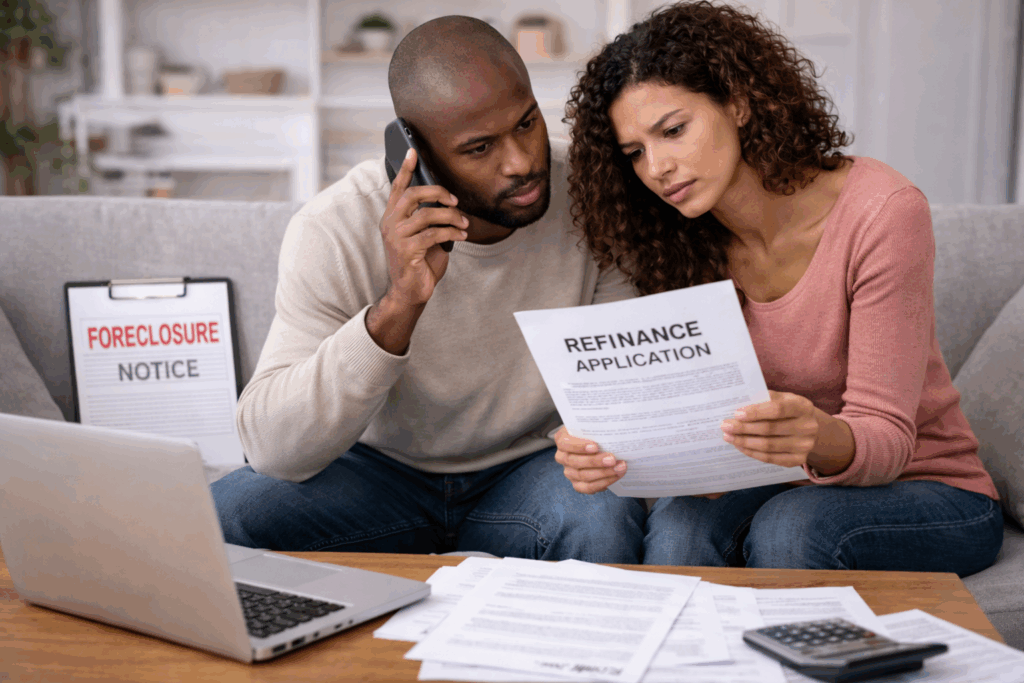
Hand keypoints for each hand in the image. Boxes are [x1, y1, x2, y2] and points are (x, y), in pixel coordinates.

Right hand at [379, 148, 469, 307]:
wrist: (410, 292)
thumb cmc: (419, 263)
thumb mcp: (423, 236)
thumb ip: (428, 219)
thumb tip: (448, 203)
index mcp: (392, 218)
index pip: (397, 188)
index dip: (405, 169)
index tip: (412, 151)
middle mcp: (390, 224)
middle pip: (412, 195)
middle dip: (437, 192)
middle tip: (455, 200)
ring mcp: (396, 238)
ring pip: (427, 215)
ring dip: (451, 217)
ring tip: (463, 223)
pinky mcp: (407, 251)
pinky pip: (434, 234)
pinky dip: (452, 233)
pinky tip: (461, 236)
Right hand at [553, 426, 625, 493]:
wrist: (598, 444)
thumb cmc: (594, 432)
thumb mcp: (592, 425)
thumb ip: (597, 425)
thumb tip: (613, 423)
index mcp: (562, 439)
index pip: (565, 443)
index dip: (579, 446)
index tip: (595, 446)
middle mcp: (562, 456)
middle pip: (575, 461)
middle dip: (595, 461)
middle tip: (613, 459)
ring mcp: (569, 471)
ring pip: (583, 475)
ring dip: (603, 473)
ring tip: (620, 467)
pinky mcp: (577, 484)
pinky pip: (588, 487)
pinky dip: (603, 483)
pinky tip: (615, 476)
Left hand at [720, 390, 819, 467]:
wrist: (807, 427)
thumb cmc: (787, 410)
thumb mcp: (781, 398)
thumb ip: (763, 398)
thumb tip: (738, 404)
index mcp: (803, 406)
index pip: (778, 409)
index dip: (756, 412)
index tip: (737, 414)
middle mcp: (808, 427)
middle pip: (770, 429)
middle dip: (744, 428)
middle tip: (725, 426)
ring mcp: (804, 446)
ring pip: (768, 446)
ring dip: (744, 441)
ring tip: (728, 436)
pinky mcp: (798, 460)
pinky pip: (770, 458)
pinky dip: (752, 452)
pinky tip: (740, 445)